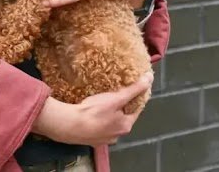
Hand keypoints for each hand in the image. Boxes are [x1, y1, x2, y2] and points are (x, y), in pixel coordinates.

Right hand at [33, 72, 153, 145]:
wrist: (69, 125)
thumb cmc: (93, 112)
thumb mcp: (115, 98)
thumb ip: (133, 89)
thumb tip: (150, 78)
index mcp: (125, 126)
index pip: (135, 111)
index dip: (134, 100)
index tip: (129, 91)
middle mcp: (117, 136)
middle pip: (121, 119)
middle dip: (119, 109)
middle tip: (112, 97)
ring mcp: (102, 140)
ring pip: (109, 126)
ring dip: (107, 117)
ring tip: (99, 106)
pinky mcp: (89, 140)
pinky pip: (96, 129)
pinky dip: (95, 123)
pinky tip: (88, 116)